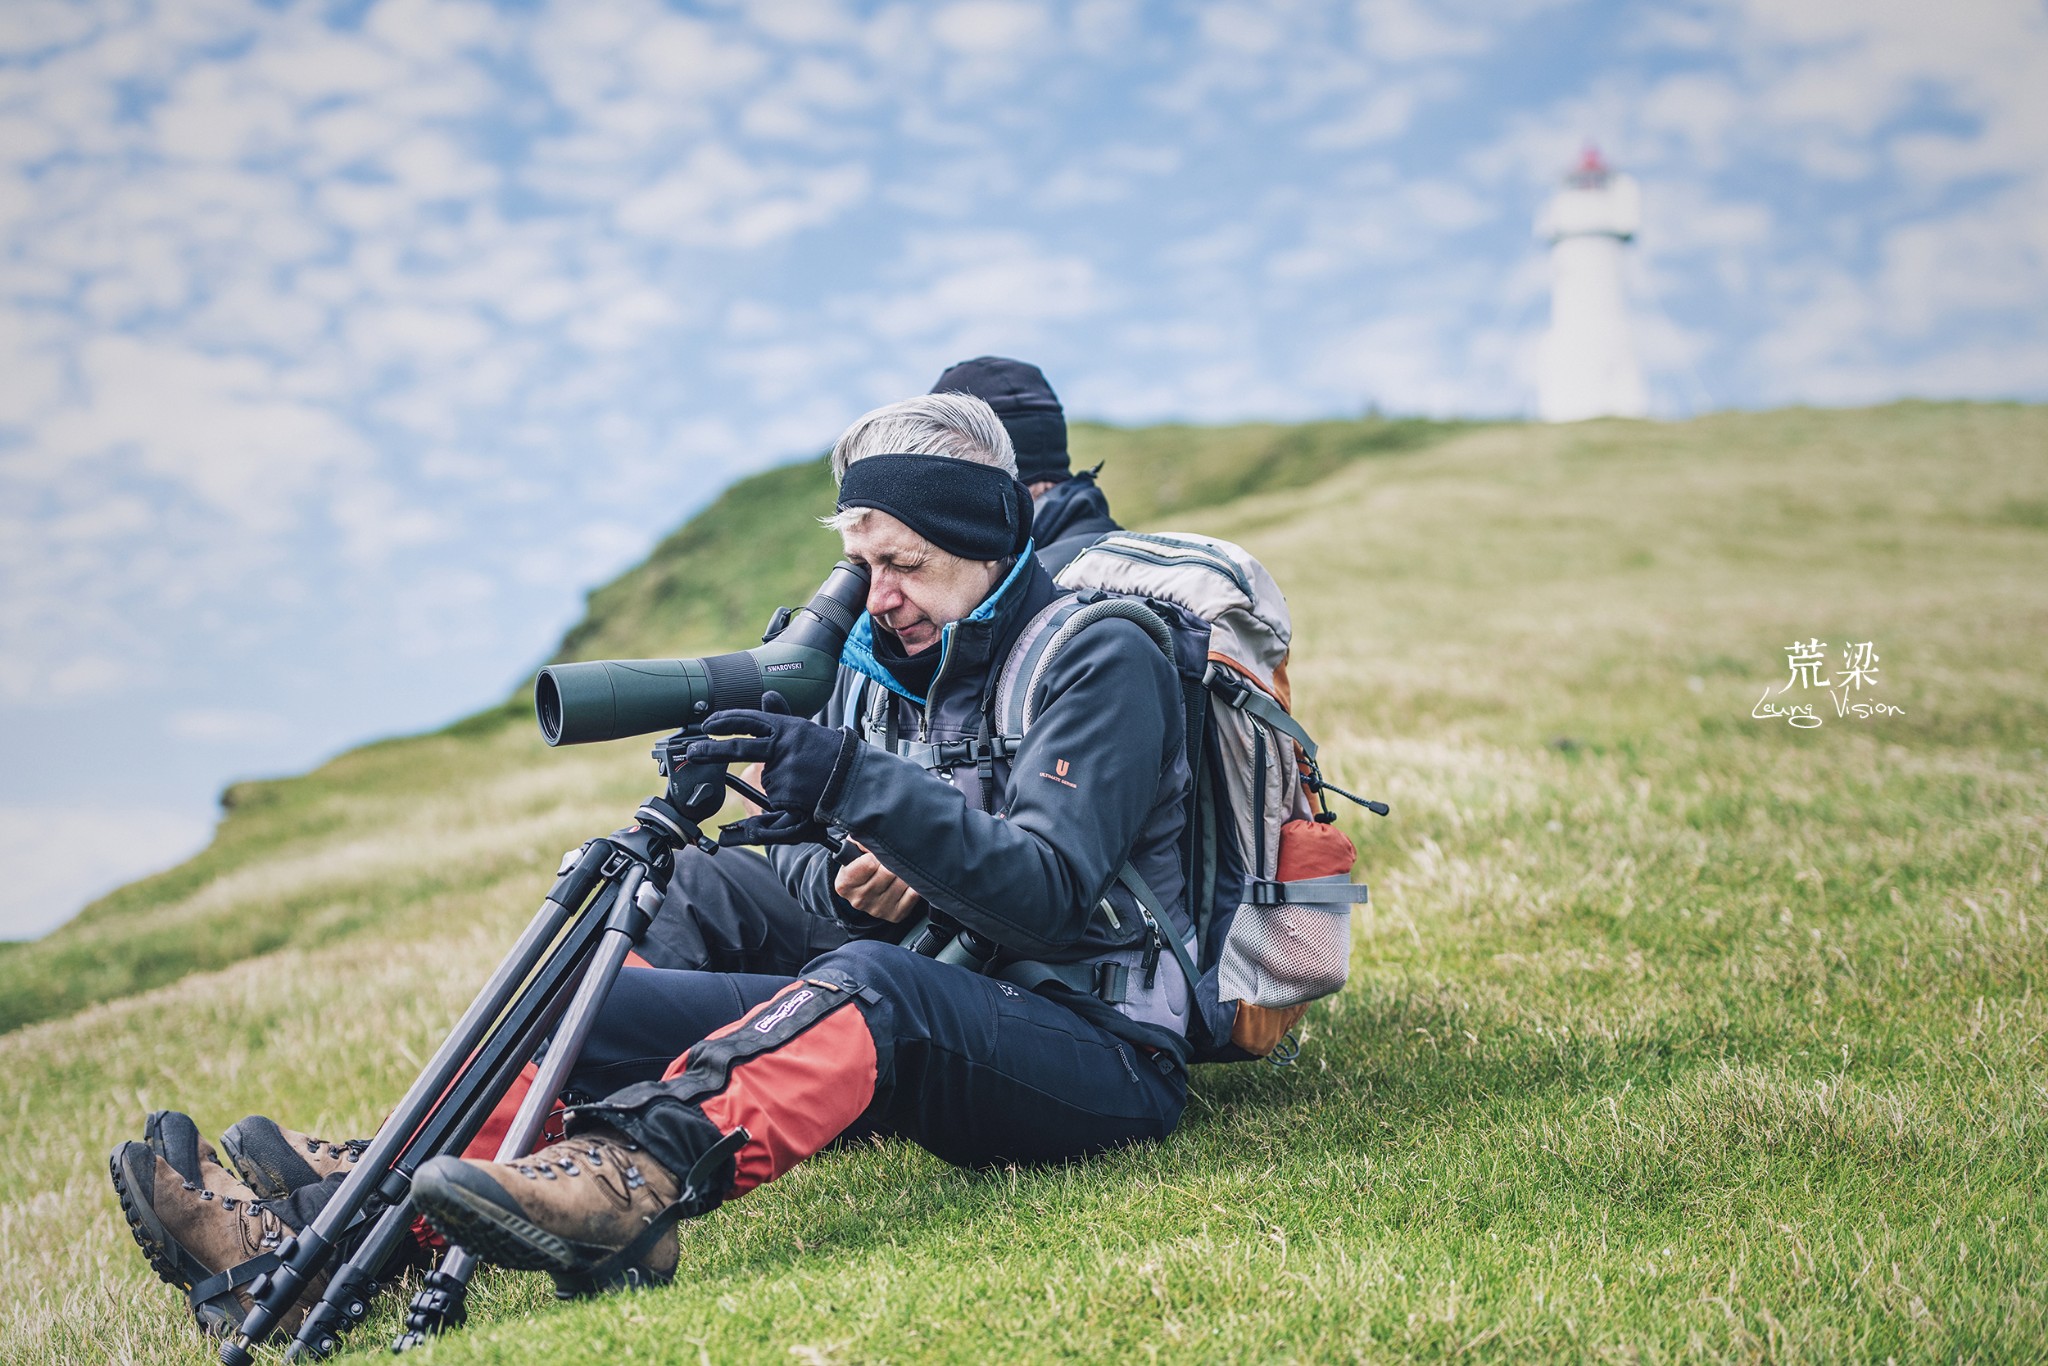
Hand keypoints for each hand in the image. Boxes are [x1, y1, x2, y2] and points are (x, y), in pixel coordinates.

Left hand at [686, 692, 853, 845]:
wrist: (856, 781)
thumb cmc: (831, 755)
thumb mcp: (806, 731)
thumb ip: (782, 716)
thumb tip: (767, 695)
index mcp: (788, 728)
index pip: (750, 720)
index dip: (725, 721)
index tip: (707, 725)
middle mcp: (784, 746)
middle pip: (739, 748)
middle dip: (711, 750)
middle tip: (693, 751)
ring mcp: (784, 771)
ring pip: (765, 780)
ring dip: (778, 783)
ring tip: (805, 782)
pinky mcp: (786, 794)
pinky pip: (775, 799)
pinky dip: (786, 799)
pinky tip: (804, 795)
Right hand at [833, 845, 924, 922]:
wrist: (863, 892)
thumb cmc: (859, 867)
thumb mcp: (852, 853)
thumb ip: (859, 840)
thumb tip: (872, 830)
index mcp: (845, 884)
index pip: (868, 864)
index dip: (875, 853)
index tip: (877, 851)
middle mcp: (860, 899)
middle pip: (887, 872)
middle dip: (892, 860)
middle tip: (893, 855)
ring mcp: (878, 909)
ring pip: (901, 882)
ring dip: (904, 870)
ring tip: (900, 866)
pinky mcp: (896, 914)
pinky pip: (913, 894)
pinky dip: (914, 883)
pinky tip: (908, 878)